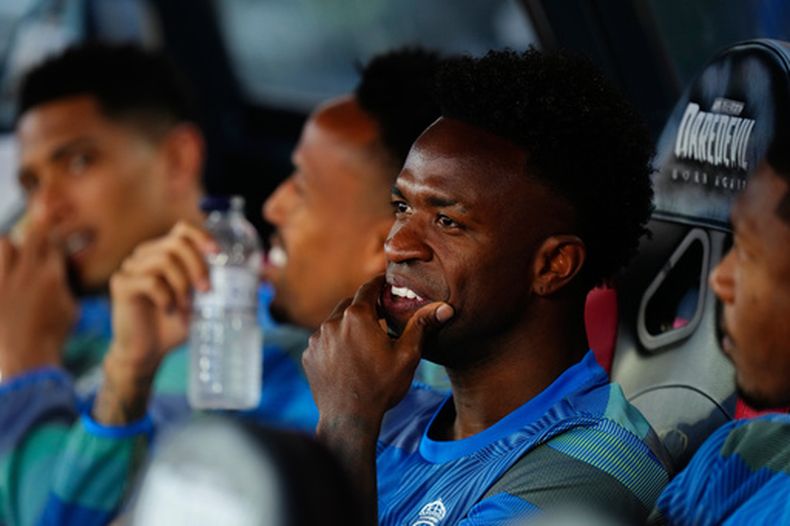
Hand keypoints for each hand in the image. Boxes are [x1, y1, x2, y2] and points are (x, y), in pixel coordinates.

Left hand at [0, 222, 76, 380]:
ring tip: (15, 256)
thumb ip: (64, 285)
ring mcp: (4, 282)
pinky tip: (7, 276)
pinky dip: (2, 268)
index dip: (56, 236)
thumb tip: (59, 273)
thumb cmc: (54, 336)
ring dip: (11, 246)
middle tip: (40, 233)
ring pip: (4, 244)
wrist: (26, 358)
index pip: (54, 243)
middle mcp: (26, 274)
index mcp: (51, 277)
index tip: (56, 237)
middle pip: (31, 235)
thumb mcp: (71, 309)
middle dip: (38, 230)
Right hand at [95, 221, 214, 423]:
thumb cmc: (176, 326)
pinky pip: (150, 281)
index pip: (182, 230)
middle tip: (207, 291)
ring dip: (182, 286)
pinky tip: (170, 311)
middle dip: (197, 266)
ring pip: (163, 261)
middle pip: (176, 243)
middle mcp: (145, 255)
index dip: (201, 237)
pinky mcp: (121, 284)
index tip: (218, 254)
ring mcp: (131, 267)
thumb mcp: (203, 304)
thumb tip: (261, 280)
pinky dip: (166, 297)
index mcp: (164, 253)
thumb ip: (222, 288)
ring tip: (187, 308)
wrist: (147, 353)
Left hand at [303, 275, 453, 434]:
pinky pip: (323, 340)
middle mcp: (333, 322)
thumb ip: (421, 325)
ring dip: (348, 326)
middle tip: (380, 314)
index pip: (368, 288)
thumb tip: (445, 308)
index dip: (379, 284)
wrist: (348, 419)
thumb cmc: (381, 387)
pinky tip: (348, 358)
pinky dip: (335, 342)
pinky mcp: (309, 355)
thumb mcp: (407, 355)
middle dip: (365, 307)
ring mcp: (317, 339)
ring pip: (335, 322)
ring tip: (364, 341)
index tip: (386, 284)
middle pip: (350, 304)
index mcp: (357, 316)